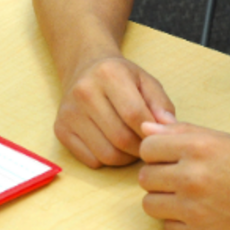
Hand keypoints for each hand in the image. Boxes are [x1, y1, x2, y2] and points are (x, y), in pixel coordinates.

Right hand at [55, 55, 174, 167]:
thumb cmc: (120, 78)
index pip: (134, 115)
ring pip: (107, 155)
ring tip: (130, 144)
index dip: (151, 133)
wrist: (85, 69)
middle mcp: (84, 91)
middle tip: (145, 143)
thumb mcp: (145, 81)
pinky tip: (111, 143)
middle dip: (140, 148)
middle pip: (121, 138)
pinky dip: (107, 159)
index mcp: (108, 73)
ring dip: (125, 157)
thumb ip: (161, 104)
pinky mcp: (60, 130)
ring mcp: (69, 112)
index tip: (158, 136)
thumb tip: (169, 129)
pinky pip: (92, 161)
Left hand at [138, 120, 229, 229]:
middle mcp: (192, 178)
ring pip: (150, 204)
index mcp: (197, 148)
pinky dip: (178, 222)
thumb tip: (145, 129)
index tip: (168, 157)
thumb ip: (180, 132)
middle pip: (144, 177)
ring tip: (185, 196)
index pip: (146, 148)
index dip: (155, 152)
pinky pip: (168, 228)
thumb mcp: (220, 139)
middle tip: (178, 177)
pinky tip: (198, 214)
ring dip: (163, 200)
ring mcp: (195, 210)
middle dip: (158, 176)